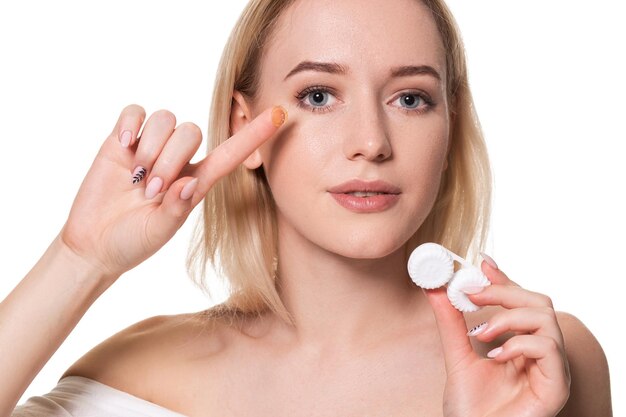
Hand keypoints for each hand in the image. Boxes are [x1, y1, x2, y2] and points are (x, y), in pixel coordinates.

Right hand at [59, 104, 284, 278]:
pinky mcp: (122, 140)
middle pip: (191, 131)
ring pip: (166, 119)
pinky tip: (123, 147)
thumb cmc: (133, 241)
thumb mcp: (158, 232)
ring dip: (150, 149)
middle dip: (169, 160)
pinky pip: (136, 111)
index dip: (254, 135)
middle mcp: (178, 161)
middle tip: (149, 191)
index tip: (281, 115)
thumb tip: (186, 184)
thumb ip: (174, 210)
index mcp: (196, 182)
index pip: (230, 153)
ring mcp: (150, 148)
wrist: (94, 243)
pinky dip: (130, 125)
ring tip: (135, 179)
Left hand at [424, 259, 570, 416]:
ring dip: (508, 317)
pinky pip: (549, 348)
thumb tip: (435, 288)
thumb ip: (450, 323)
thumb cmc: (471, 408)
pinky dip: (519, 344)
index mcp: (521, 343)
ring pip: (546, 319)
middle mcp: (541, 352)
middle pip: (538, 302)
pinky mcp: (557, 386)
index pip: (520, 301)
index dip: (504, 279)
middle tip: (472, 293)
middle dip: (504, 291)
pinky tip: (496, 355)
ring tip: (481, 333)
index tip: (481, 263)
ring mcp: (552, 369)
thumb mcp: (457, 356)